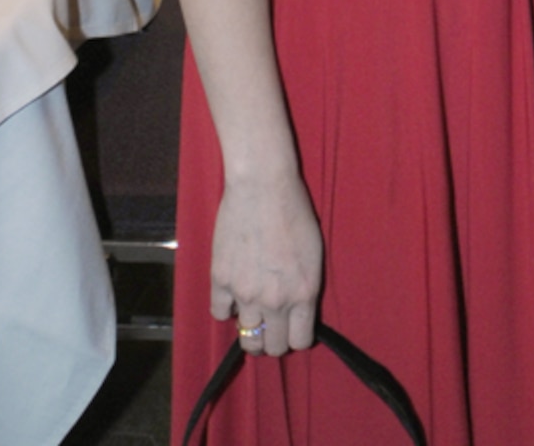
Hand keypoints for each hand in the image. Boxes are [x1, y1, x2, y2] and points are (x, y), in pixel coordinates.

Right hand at [210, 170, 322, 356]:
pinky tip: (232, 295)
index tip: (292, 329)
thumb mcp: (313, 253)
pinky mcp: (221, 280)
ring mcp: (246, 293)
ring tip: (252, 315)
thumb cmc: (295, 211)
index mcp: (304, 293)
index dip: (295, 337)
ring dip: (250, 330)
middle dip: (273, 340)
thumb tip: (296, 310)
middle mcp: (276, 301)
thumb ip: (304, 287)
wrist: (263, 186)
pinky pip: (220, 312)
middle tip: (271, 326)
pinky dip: (226, 307)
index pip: (299, 341)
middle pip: (272, 347)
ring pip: (246, 338)